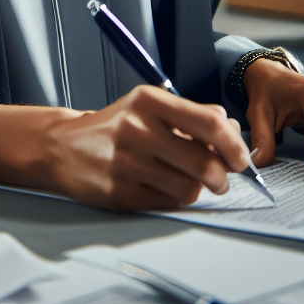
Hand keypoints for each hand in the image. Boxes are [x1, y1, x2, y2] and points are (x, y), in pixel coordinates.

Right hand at [0, 86, 252, 211]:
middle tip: (221, 178)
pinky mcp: (119, 191)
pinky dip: (173, 199)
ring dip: (197, 190)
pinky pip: (166, 203)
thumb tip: (230, 125)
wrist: (62, 146)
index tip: (241, 158)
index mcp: (149, 101)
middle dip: (222, 177)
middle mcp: (137, 128)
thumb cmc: (113, 126)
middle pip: (205, 163)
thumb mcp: (147, 106)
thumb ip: (190, 114)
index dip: (235, 145)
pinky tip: (162, 187)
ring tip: (189, 182)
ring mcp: (126, 161)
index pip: (210, 123)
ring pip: (189, 188)